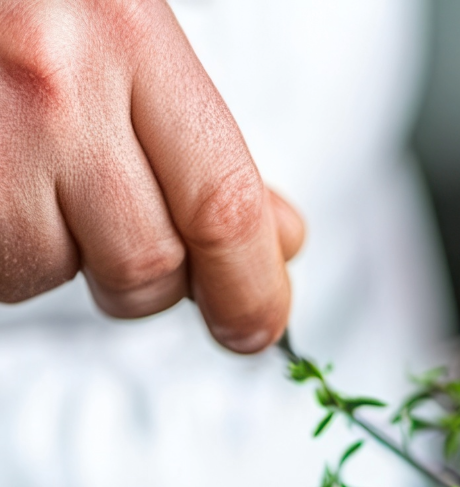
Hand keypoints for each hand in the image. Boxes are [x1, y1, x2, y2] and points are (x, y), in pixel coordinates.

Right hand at [0, 0, 303, 352]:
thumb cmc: (25, 6)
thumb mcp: (127, 40)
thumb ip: (204, 141)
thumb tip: (277, 237)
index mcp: (128, 33)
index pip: (223, 205)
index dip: (250, 290)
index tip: (257, 325)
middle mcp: (59, 80)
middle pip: (152, 262)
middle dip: (154, 282)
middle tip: (134, 243)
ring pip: (65, 273)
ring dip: (68, 258)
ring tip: (42, 180)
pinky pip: (4, 268)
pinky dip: (12, 248)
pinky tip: (7, 184)